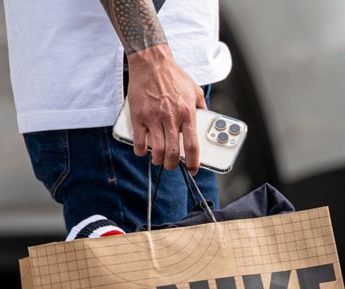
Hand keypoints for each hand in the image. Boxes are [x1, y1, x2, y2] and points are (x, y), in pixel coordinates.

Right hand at [126, 44, 205, 173]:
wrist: (152, 63)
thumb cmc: (173, 75)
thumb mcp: (194, 90)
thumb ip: (201, 108)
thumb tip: (206, 121)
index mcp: (187, 113)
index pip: (192, 145)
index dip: (193, 162)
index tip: (192, 169)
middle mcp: (171, 117)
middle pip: (172, 153)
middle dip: (172, 165)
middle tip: (172, 165)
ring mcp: (153, 118)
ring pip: (156, 150)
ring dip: (157, 160)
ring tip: (158, 159)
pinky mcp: (138, 116)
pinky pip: (139, 141)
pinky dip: (141, 151)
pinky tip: (143, 150)